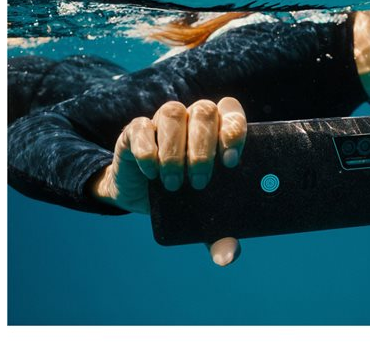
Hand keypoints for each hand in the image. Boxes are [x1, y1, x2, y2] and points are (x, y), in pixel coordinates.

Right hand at [89, 97, 246, 265]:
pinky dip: (147, 149)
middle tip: (200, 182)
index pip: (231, 111)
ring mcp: (163, 121)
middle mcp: (193, 119)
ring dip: (175, 150)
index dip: (234, 129)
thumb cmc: (185, 199)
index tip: (231, 162)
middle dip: (204, 148)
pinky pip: (140, 127)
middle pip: (204, 111)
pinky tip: (151, 172)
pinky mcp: (134, 131)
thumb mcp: (204, 218)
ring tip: (173, 183)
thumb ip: (220, 235)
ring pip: (173, 112)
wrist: (144, 199)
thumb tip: (227, 257)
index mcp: (218, 129)